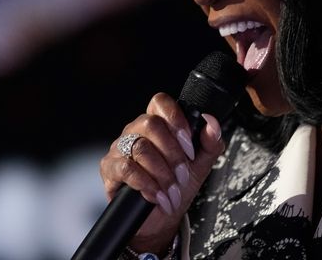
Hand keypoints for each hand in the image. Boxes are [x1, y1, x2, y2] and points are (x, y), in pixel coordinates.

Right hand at [99, 92, 225, 254]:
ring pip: (140, 148)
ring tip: (172, 191)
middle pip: (150, 124)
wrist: (162, 218)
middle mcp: (135, 131)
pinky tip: (156, 195)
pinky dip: (146, 184)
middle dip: (172, 153)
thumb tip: (212, 123)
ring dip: (162, 173)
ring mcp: (119, 148)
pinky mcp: (109, 169)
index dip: (176, 119)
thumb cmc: (178, 186)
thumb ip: (210, 143)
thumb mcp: (200, 165)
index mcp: (157, 124)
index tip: (189, 146)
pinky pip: (126, 168)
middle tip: (182, 175)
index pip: (160, 102)